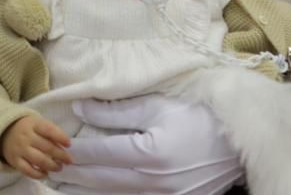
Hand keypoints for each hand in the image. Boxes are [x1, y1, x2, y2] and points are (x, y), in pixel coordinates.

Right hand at [0, 115, 72, 179]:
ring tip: (59, 167)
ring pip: (39, 160)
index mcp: (33, 124)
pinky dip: (39, 174)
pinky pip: (28, 170)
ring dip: (52, 165)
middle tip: (69, 160)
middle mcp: (26, 136)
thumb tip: (64, 146)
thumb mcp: (36, 123)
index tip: (69, 144)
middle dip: (61, 155)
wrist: (3, 131)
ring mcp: (19, 149)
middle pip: (46, 147)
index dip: (60, 137)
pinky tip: (46, 173)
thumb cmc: (26, 127)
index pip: (48, 130)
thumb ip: (49, 131)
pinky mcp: (15, 161)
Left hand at [48, 94, 242, 194]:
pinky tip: (97, 194)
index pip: (101, 153)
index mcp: (150, 154)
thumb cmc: (198, 115)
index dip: (75, 151)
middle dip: (74, 176)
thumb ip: (116, 110)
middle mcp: (157, 182)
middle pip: (104, 181)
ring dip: (88, 193)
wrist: (241, 140)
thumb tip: (81, 109)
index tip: (55, 147)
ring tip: (63, 188)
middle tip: (49, 170)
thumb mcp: (156, 105)